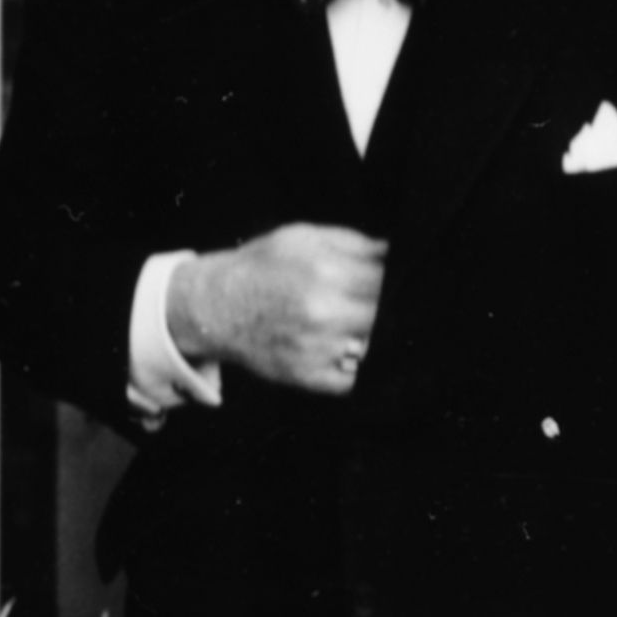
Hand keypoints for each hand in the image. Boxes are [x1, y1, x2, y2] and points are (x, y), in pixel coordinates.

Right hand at [169, 223, 387, 396]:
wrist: (215, 307)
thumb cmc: (262, 268)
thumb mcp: (305, 238)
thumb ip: (357, 243)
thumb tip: (400, 250)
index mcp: (327, 272)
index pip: (391, 281)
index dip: (400, 282)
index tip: (400, 282)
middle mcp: (325, 314)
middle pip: (388, 317)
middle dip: (389, 310)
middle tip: (379, 305)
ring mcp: (319, 350)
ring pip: (375, 348)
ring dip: (373, 337)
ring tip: (354, 324)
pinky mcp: (311, 378)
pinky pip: (356, 377)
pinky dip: (356, 364)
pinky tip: (343, 347)